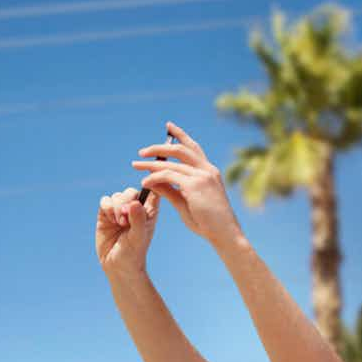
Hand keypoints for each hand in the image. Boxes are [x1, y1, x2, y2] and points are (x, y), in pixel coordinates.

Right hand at [96, 187, 157, 276]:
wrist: (117, 265)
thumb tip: (134, 202)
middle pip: (131, 191)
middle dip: (127, 201)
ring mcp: (120, 211)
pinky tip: (110, 221)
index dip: (149, 185)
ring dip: (117, 207)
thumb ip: (138, 220)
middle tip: (126, 219)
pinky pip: (105, 200)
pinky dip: (107, 207)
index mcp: (150, 212)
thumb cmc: (134, 253)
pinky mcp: (106, 214)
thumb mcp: (139, 237)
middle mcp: (135, 209)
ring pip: (117, 195)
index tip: (145, 191)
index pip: (153, 191)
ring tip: (119, 223)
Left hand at [132, 121, 242, 248]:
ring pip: (171, 162)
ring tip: (136, 165)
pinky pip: (168, 176)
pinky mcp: (194, 185)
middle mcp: (207, 169)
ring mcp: (202, 176)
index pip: (193, 148)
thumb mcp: (187, 203)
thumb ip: (171, 190)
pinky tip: (144, 183)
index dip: (181, 134)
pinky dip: (154, 177)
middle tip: (142, 152)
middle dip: (159, 147)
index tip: (169, 126)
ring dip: (151, 162)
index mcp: (209, 171)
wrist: (225, 234)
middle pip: (181, 149)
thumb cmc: (209, 223)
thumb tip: (153, 180)